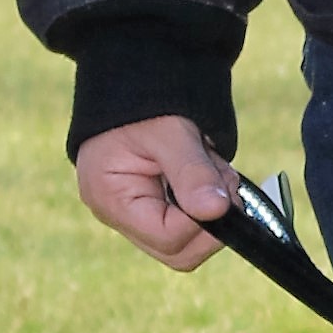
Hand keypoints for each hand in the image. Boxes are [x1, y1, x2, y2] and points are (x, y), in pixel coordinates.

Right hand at [75, 115, 236, 270]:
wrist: (135, 80)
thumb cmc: (142, 100)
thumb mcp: (169, 131)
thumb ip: (192, 172)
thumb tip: (217, 210)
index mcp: (109, 198)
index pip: (168, 239)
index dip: (203, 224)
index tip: (222, 192)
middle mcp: (117, 217)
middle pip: (179, 253)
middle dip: (212, 223)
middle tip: (224, 180)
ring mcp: (135, 220)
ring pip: (190, 244)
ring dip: (214, 213)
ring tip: (212, 167)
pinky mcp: (154, 215)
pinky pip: (191, 229)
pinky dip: (209, 206)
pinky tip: (207, 174)